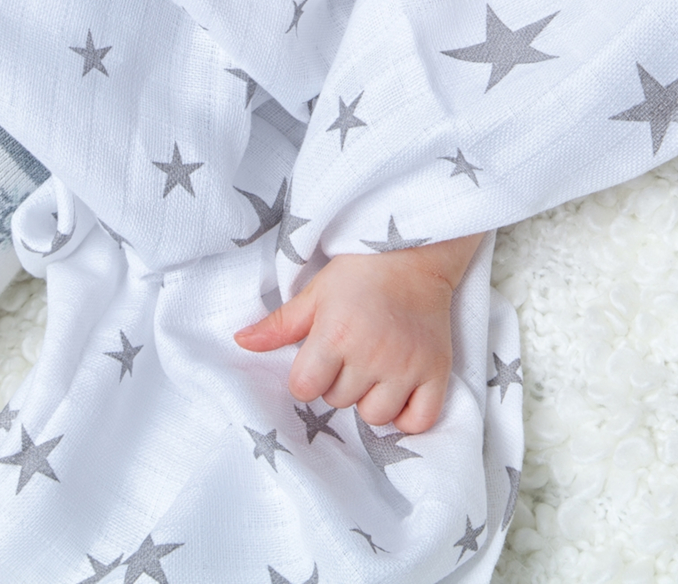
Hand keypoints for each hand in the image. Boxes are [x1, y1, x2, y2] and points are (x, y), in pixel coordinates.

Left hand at [233, 234, 480, 433]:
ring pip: (375, 417)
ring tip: (374, 368)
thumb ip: (278, 325)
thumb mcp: (314, 293)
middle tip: (351, 352)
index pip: (304, 388)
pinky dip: (408, 416)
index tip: (319, 356)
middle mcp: (372, 355)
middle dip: (338, 382)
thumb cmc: (359, 272)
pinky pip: (418, 422)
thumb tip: (240, 342)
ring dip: (370, 400)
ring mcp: (407, 367)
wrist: (415, 254)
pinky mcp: (437, 373)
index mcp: (336, 335)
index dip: (307, 376)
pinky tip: (400, 392)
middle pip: (338, 402)